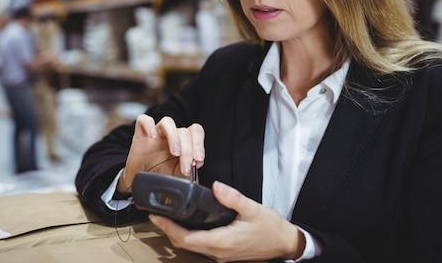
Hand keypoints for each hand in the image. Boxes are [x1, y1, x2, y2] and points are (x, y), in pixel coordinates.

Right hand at [117, 114, 204, 193]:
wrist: (141, 184)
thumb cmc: (161, 176)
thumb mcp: (178, 175)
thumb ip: (189, 168)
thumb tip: (196, 163)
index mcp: (183, 142)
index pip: (195, 132)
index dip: (199, 144)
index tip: (198, 160)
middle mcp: (171, 135)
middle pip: (184, 131)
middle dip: (188, 150)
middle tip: (185, 167)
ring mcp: (156, 133)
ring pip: (168, 122)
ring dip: (174, 137)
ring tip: (174, 152)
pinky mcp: (141, 134)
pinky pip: (143, 120)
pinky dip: (148, 125)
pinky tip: (152, 136)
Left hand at [149, 181, 304, 261]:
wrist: (286, 244)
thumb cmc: (271, 228)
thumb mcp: (253, 209)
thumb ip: (232, 198)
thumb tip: (215, 186)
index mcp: (222, 242)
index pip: (186, 238)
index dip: (168, 228)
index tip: (155, 216)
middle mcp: (218, 252)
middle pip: (183, 244)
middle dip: (167, 230)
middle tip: (155, 215)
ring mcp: (220, 255)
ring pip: (191, 247)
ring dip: (176, 234)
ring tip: (166, 218)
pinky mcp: (224, 253)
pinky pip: (200, 246)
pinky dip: (188, 236)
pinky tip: (187, 224)